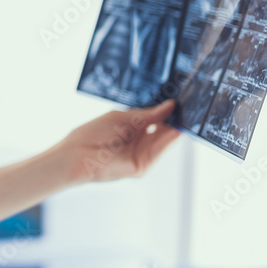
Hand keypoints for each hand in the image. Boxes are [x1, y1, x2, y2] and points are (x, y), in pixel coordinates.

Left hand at [55, 99, 180, 183]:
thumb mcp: (122, 118)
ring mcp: (140, 155)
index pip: (155, 120)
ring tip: (187, 114)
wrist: (76, 153)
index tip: (181, 101)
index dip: (167, 112)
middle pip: (163, 131)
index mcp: (132, 130)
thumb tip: (170, 106)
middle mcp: (138, 143)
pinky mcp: (141, 166)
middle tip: (190, 106)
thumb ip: (147, 115)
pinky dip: (169, 139)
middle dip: (175, 119)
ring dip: (176, 128)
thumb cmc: (92, 133)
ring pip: (164, 140)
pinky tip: (177, 127)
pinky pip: (159, 151)